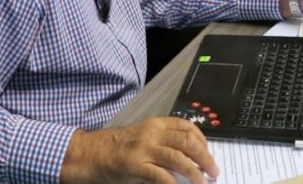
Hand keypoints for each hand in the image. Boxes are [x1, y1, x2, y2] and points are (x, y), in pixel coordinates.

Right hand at [60, 117, 217, 183]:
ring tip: (203, 182)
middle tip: (213, 171)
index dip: (203, 140)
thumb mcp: (140, 136)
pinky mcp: (135, 165)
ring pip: (178, 157)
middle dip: (205, 157)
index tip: (208, 154)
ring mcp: (143, 149)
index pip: (187, 126)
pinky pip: (161, 175)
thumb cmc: (114, 147)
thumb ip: (161, 141)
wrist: (88, 153)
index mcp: (154, 124)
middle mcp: (151, 133)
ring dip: (195, 172)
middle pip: (187, 141)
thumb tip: (186, 157)